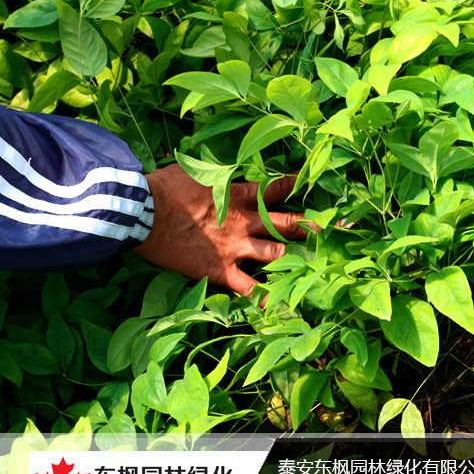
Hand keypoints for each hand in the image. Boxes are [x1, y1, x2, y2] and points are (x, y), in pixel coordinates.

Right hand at [133, 164, 305, 296]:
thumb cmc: (165, 187)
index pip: (276, 189)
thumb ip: (216, 174)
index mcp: (238, 195)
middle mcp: (244, 222)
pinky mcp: (221, 270)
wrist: (143, 212)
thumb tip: (222, 168)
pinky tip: (280, 306)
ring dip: (295, 259)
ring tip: (314, 265)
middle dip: (310, 225)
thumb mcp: (195, 171)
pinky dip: (264, 297)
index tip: (314, 183)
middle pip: (286, 222)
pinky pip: (248, 288)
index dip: (297, 186)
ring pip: (276, 253)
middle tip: (331, 228)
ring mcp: (235, 248)